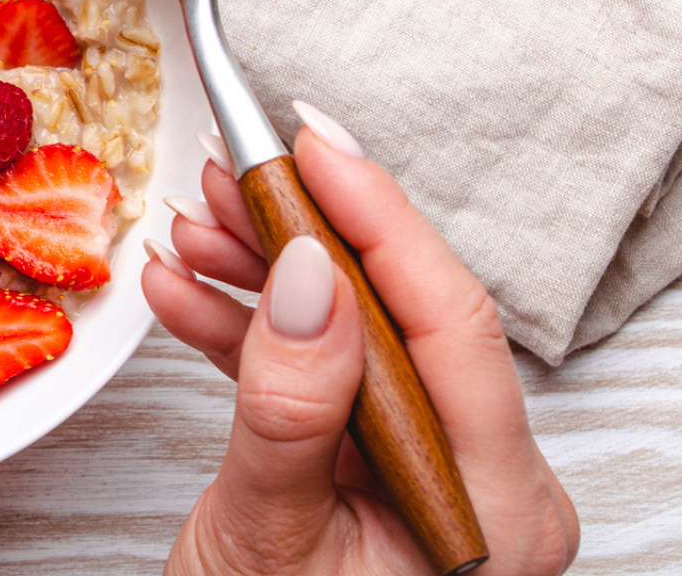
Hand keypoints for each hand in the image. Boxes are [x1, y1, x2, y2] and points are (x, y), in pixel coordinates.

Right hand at [140, 106, 579, 574]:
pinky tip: (188, 290)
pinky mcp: (368, 467)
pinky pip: (315, 376)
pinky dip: (246, 332)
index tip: (314, 144)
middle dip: (305, 233)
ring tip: (194, 220)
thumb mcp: (267, 537)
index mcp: (494, 507)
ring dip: (264, 273)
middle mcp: (478, 483)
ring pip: (349, 333)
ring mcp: (423, 474)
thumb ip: (294, 406)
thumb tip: (311, 272)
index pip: (451, 324)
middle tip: (235, 165)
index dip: (380, 218)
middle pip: (399, 315)